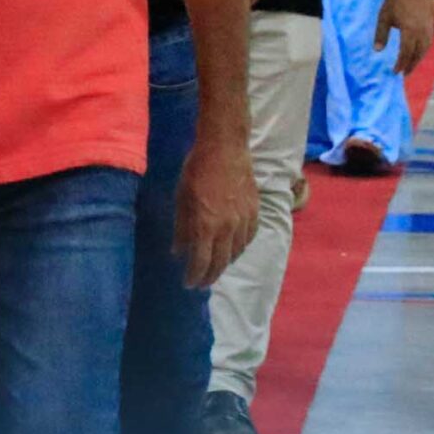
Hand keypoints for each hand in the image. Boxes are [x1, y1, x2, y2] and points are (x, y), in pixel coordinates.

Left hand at [174, 127, 259, 287]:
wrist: (225, 149)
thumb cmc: (196, 170)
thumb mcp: (181, 198)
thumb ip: (181, 227)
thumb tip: (178, 251)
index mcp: (207, 225)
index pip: (202, 262)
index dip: (195, 276)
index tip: (188, 284)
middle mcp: (228, 228)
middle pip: (222, 262)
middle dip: (210, 276)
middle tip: (201, 283)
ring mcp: (245, 221)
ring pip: (237, 252)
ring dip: (225, 263)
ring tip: (215, 266)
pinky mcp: (256, 212)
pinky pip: (249, 238)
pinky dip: (240, 247)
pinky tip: (233, 248)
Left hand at [377, 0, 433, 74]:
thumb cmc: (395, 0)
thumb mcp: (384, 17)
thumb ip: (381, 34)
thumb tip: (377, 50)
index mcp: (409, 30)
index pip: (406, 52)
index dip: (401, 63)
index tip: (395, 72)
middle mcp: (421, 31)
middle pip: (417, 53)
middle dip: (410, 65)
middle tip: (403, 74)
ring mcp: (428, 28)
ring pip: (425, 49)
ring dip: (418, 59)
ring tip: (410, 66)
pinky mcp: (431, 24)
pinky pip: (428, 42)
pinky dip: (423, 51)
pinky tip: (417, 53)